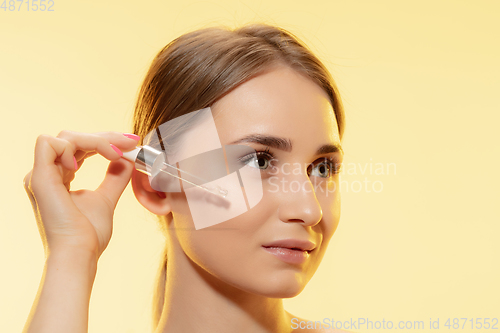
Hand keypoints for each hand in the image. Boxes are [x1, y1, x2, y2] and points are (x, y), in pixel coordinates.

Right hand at [23, 131, 139, 259]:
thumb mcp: (106, 199)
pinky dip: (72, 146)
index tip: (132, 143)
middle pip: (75, 138)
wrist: (80, 253)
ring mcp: (40, 175)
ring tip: (117, 154)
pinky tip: (88, 164)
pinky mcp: (39, 177)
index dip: (105, 141)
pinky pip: (48, 143)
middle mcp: (46, 173)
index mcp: (58, 178)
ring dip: (96, 140)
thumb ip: (114, 178)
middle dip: (106, 137)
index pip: (80, 147)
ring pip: (65, 137)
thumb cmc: (89, 234)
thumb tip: (126, 159)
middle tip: (132, 142)